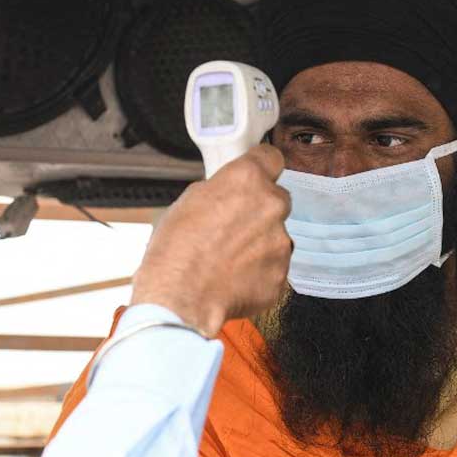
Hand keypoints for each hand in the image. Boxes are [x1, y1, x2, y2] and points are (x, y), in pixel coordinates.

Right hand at [130, 145, 291, 337]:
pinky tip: (234, 279)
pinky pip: (273, 266)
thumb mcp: (188, 202)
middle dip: (260, 210)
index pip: (271, 158)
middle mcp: (271, 206)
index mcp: (247, 180)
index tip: (259, 174)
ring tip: (228, 260)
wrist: (180, 299)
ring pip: (275, 236)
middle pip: (277, 199)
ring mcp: (280, 242)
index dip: (262, 167)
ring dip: (259, 244)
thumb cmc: (175, 250)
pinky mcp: (281, 273)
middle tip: (233, 227)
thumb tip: (229, 194)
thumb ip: (220, 191)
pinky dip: (258, 271)